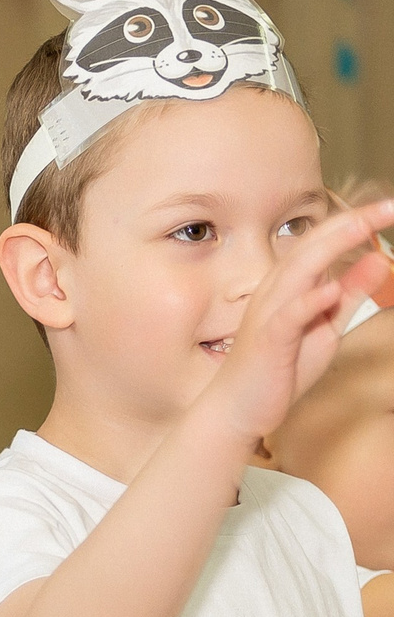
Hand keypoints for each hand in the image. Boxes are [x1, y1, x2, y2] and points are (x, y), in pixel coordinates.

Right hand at [195, 198, 393, 447]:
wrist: (238, 410)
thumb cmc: (278, 369)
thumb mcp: (327, 327)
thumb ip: (351, 294)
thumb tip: (381, 259)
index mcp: (292, 285)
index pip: (325, 242)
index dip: (358, 222)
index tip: (391, 208)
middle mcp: (276, 290)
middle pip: (313, 245)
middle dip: (352, 222)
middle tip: (390, 206)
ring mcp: (268, 314)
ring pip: (299, 270)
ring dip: (333, 246)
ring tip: (365, 226)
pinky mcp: (266, 341)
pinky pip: (288, 316)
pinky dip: (309, 301)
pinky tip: (332, 290)